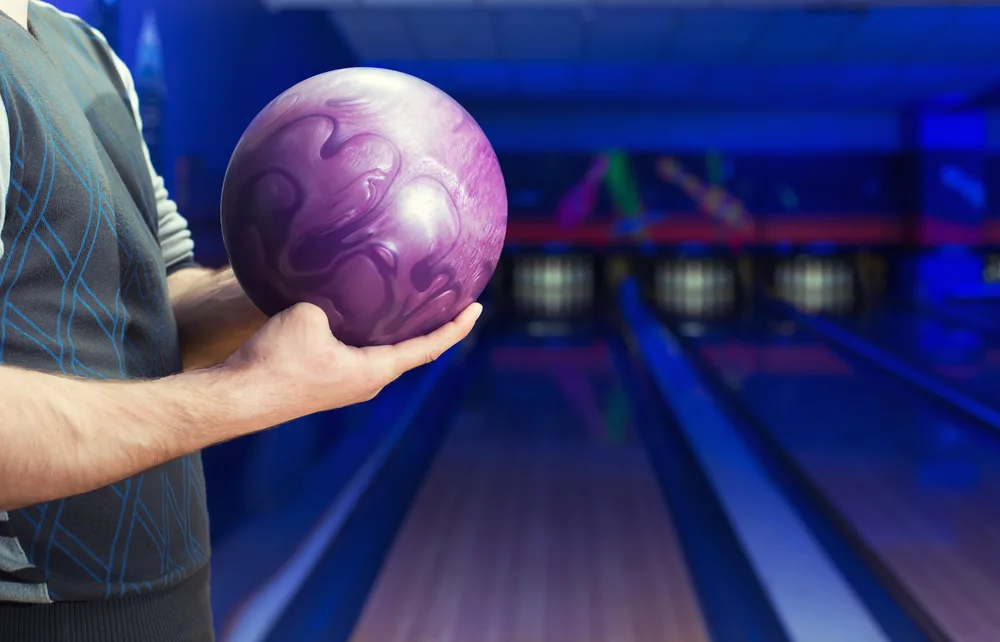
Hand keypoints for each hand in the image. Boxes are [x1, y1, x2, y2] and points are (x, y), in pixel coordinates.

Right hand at [223, 302, 482, 419]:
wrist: (238, 396)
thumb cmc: (278, 359)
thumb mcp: (310, 315)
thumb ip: (332, 299)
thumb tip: (336, 288)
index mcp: (375, 371)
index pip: (429, 347)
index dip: (456, 328)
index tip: (477, 308)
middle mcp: (368, 384)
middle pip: (411, 351)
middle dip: (430, 326)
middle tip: (447, 299)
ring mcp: (347, 386)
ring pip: (382, 353)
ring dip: (397, 331)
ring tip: (407, 303)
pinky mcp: (326, 383)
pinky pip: (358, 353)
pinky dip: (368, 333)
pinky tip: (356, 315)